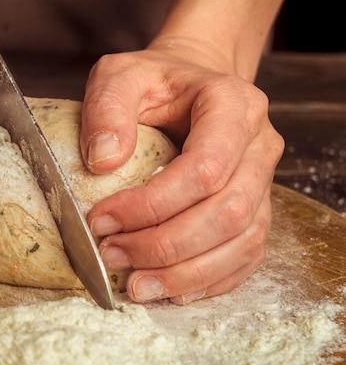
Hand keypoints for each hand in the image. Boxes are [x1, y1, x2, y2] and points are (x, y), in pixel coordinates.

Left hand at [80, 39, 283, 304]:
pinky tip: (170, 288)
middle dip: (165, 245)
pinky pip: (246, 255)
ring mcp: (263, 180)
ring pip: (242, 242)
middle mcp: (258, 144)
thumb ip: (107, 108)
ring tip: (135, 285)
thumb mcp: (119, 76)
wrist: (189, 84)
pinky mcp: (256, 209)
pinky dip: (209, 279)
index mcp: (231, 104)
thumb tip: (103, 163)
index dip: (152, 204)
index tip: (101, 219)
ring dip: (186, 272)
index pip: (204, 167)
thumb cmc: (154, 81)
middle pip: (228, 212)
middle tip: (111, 255)